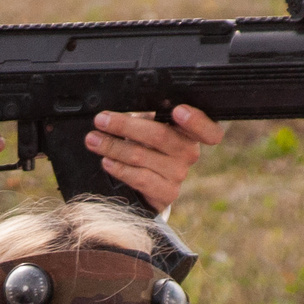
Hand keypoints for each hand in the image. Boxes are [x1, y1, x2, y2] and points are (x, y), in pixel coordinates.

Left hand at [86, 106, 223, 210]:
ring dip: (112, 146)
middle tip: (101, 121)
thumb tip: (117, 111)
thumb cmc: (148, 147)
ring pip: (142, 156)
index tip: (178, 112)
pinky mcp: (167, 192)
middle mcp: (189, 152)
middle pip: (160, 136)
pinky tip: (107, 161)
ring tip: (94, 140)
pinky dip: (120, 169)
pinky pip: (140, 178)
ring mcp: (179, 174)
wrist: (148, 183)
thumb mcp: (150, 126)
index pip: (209, 129)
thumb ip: (146, 116)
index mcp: (190, 131)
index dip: (197, 120)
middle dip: (124, 126)